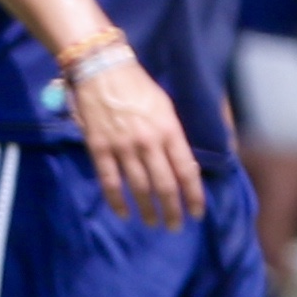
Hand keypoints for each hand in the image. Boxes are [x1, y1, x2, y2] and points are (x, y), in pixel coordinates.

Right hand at [64, 44, 201, 227]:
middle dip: (172, 210)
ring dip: (148, 210)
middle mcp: (149, 142)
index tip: (196, 213)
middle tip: (174, 226)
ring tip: (153, 223)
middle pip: (164, 185)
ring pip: (139, 188)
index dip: (193, 196)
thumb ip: (173, 138)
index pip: (186, 171)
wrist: (102, 70)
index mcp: (169, 130)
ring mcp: (123, 147)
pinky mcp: (100, 148)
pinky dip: (117, 201)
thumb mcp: (166, 108)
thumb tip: (183, 168)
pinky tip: (124, 213)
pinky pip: (110, 182)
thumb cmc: (138, 87)